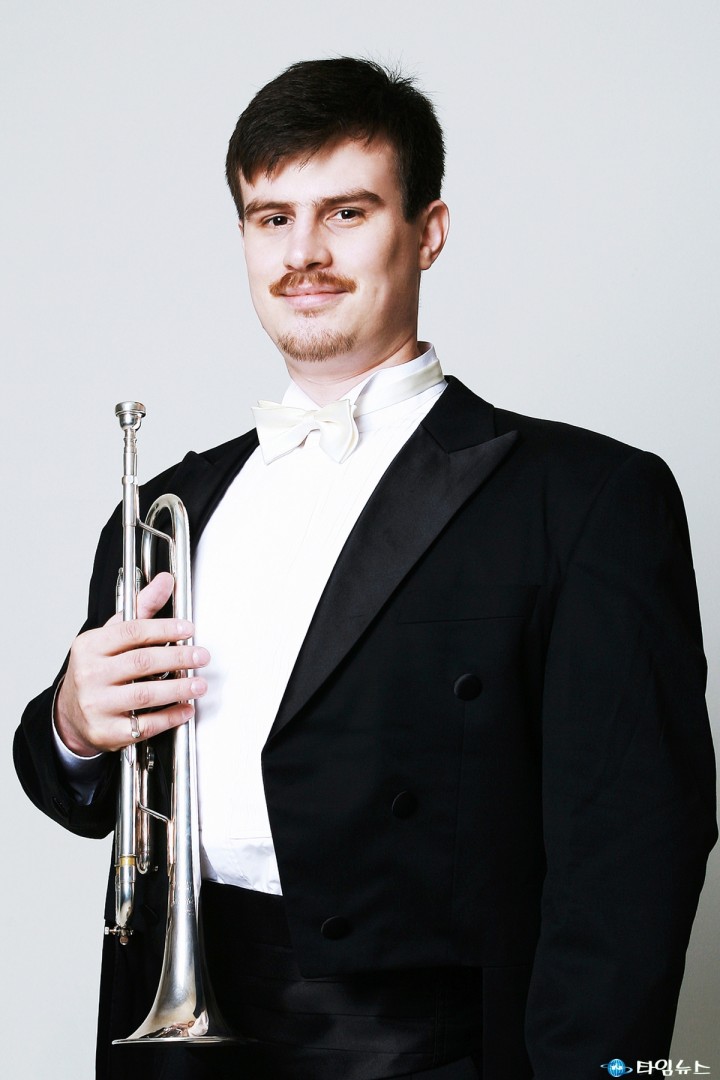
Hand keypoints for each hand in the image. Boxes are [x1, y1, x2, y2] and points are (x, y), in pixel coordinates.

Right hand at [55, 572, 209, 755]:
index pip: (131, 632)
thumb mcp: (111, 636)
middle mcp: (90, 675)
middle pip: (142, 662)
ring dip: (178, 689)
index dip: (164, 629)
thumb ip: (141, 608)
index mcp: (90, 646)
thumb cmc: (97, 670)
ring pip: (144, 694)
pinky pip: (144, 725)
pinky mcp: (106, 731)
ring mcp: (96, 705)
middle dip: (178, 658)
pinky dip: (170, 717)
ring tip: (199, 684)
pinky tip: (186, 708)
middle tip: (201, 656)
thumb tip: (165, 580)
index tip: (189, 629)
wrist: (70, 715)